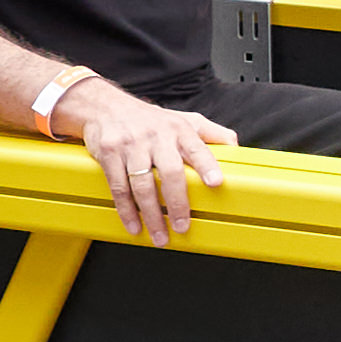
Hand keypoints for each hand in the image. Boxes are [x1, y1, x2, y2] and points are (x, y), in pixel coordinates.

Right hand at [67, 79, 233, 244]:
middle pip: (170, 172)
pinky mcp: (110, 153)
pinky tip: (134, 225)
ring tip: (160, 235)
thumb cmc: (150, 119)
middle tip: (182, 225)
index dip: (207, 165)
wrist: (105, 106)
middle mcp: (157, 136)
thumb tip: (235, 147)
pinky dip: (127, 210)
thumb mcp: (183, 118)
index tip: (216, 182)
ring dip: (152, 214)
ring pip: (143, 184)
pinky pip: (119, 186)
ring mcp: (132, 145)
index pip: (197, 148)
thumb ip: (211, 133)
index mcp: (179, 129)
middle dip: (178, 202)